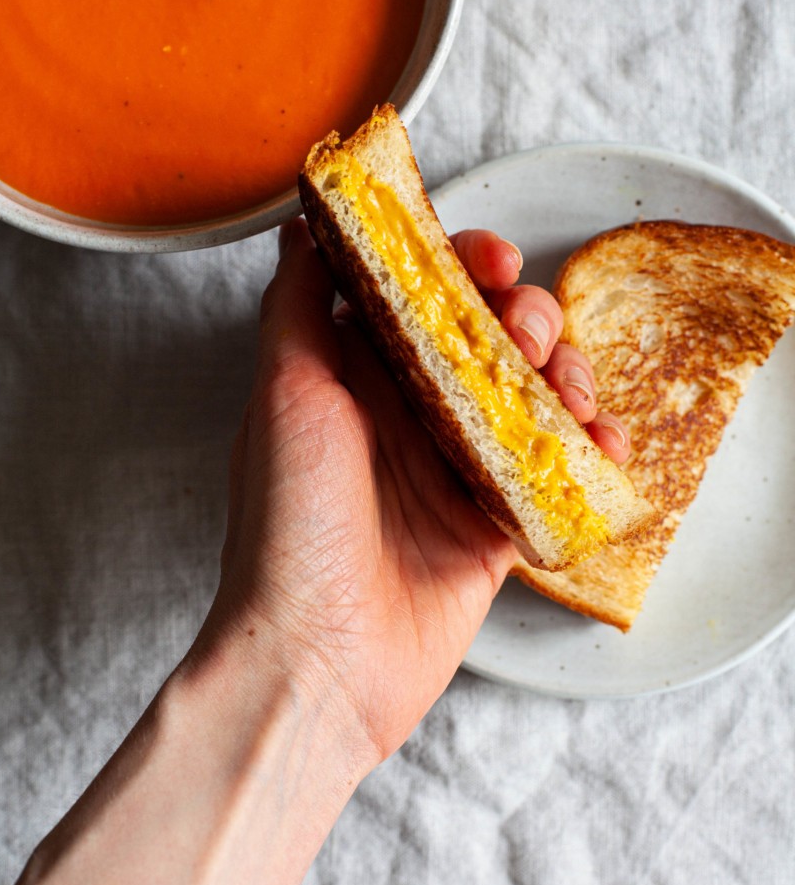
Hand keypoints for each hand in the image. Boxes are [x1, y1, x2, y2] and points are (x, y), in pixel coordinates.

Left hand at [206, 220, 628, 769]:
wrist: (319, 660)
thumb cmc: (288, 524)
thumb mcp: (283, 391)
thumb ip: (297, 302)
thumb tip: (304, 225)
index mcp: (354, 377)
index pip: (422, 296)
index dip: (464, 267)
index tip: (492, 260)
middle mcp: (407, 416)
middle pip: (489, 339)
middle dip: (524, 319)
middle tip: (528, 338)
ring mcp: (455, 470)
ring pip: (533, 397)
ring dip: (567, 378)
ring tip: (570, 394)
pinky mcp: (496, 524)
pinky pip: (558, 470)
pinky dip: (590, 449)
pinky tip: (601, 443)